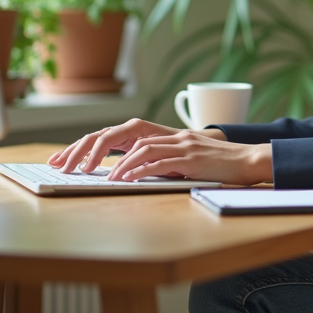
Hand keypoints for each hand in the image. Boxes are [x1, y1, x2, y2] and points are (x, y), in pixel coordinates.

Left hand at [48, 119, 226, 175]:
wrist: (249, 161)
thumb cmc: (217, 165)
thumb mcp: (182, 162)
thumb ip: (158, 162)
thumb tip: (128, 173)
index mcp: (163, 135)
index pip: (116, 134)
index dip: (87, 144)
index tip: (63, 158)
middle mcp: (169, 135)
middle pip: (119, 134)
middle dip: (89, 149)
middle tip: (67, 166)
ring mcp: (181, 144)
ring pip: (139, 148)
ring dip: (115, 163)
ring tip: (98, 177)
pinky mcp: (191, 158)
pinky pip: (159, 161)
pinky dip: (140, 169)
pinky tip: (125, 179)